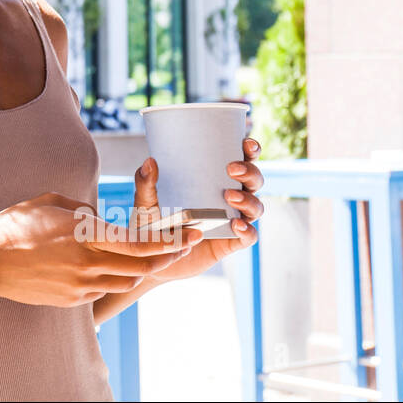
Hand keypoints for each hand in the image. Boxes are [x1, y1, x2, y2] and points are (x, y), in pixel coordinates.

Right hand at [0, 190, 200, 307]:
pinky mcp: (72, 299)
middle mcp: (87, 263)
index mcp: (84, 235)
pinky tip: (112, 266)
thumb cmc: (15, 224)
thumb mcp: (51, 203)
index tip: (190, 232)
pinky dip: (115, 277)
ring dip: (143, 268)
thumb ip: (85, 212)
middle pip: (142, 266)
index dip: (170, 240)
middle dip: (167, 255)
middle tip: (182, 244)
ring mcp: (80, 285)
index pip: (139, 243)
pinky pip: (104, 289)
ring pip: (127, 280)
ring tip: (151, 255)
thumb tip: (102, 220)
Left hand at [132, 138, 263, 284]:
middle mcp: (229, 198)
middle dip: (250, 171)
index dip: (250, 151)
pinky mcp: (230, 243)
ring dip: (248, 199)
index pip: (240, 161)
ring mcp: (232, 221)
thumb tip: (150, 161)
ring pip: (256, 207)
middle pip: (254, 181)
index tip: (246, 143)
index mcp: (214, 181)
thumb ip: (146, 183)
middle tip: (231, 168)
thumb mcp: (145, 202)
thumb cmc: (151, 224)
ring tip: (230, 196)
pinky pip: (248, 236)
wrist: (151, 259)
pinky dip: (247, 230)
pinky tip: (235, 224)